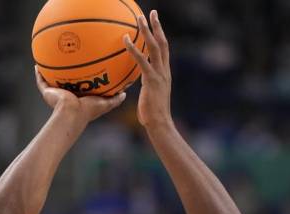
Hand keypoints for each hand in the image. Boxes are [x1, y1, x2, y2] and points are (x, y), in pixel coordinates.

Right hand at [35, 67, 125, 122]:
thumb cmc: (88, 110)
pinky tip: (37, 65)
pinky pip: (40, 81)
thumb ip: (114, 100)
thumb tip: (125, 94)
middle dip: (65, 73)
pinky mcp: (47, 93)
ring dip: (49, 72)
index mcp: (79, 98)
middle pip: (65, 82)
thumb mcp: (105, 104)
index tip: (84, 68)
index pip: (80, 86)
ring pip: (51, 80)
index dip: (81, 78)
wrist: (72, 113)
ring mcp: (56, 94)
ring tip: (48, 58)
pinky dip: (38, 74)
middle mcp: (67, 95)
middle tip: (67, 59)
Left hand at [123, 10, 172, 127]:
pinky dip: (133, 48)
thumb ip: (143, 87)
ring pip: (154, 47)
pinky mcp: (152, 80)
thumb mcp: (148, 97)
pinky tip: (125, 39)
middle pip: (162, 43)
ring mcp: (159, 74)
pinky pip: (142, 60)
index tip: (156, 23)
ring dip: (147, 30)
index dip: (161, 35)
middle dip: (157, 26)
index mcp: (164, 73)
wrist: (159, 124)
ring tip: (139, 18)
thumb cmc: (152, 115)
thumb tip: (132, 85)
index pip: (164, 50)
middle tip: (151, 12)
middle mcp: (164, 70)